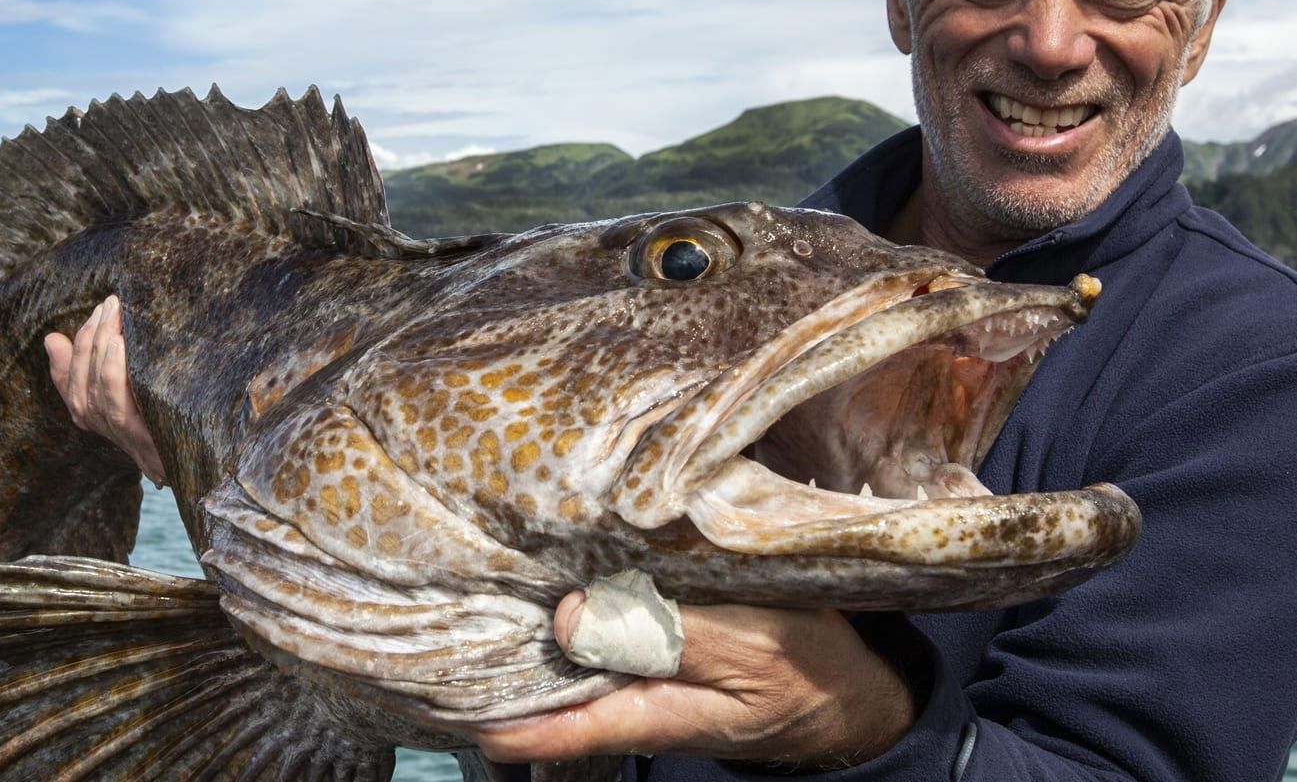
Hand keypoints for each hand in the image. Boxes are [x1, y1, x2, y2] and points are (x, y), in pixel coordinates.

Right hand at [44, 295, 166, 485]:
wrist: (206, 459)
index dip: (78, 344)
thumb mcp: (131, 385)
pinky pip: (116, 403)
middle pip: (79, 381)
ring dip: (101, 346)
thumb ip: (93, 365)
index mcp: (92, 414)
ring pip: (94, 388)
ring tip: (112, 315)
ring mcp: (120, 435)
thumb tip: (52, 338)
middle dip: (90, 338)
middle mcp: (100, 426)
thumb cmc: (169, 417)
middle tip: (108, 304)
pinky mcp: (141, 439)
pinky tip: (120, 344)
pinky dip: (113, 371)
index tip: (96, 311)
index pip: (67, 379)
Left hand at [471, 593, 914, 767]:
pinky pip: (605, 632)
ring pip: (571, 658)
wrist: (855, 692)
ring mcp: (646, 677)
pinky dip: (577, 606)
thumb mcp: (747, 648)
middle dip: (502, 660)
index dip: (499, 715)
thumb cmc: (807, 671)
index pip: (554, 727)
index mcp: (650, 709)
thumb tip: (571, 617)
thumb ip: (664, 634)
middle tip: (441, 616)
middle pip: (550, 689)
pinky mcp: (662, 649)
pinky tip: (548, 569)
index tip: (445, 699)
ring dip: (533, 625)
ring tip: (474, 582)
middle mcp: (635, 698)